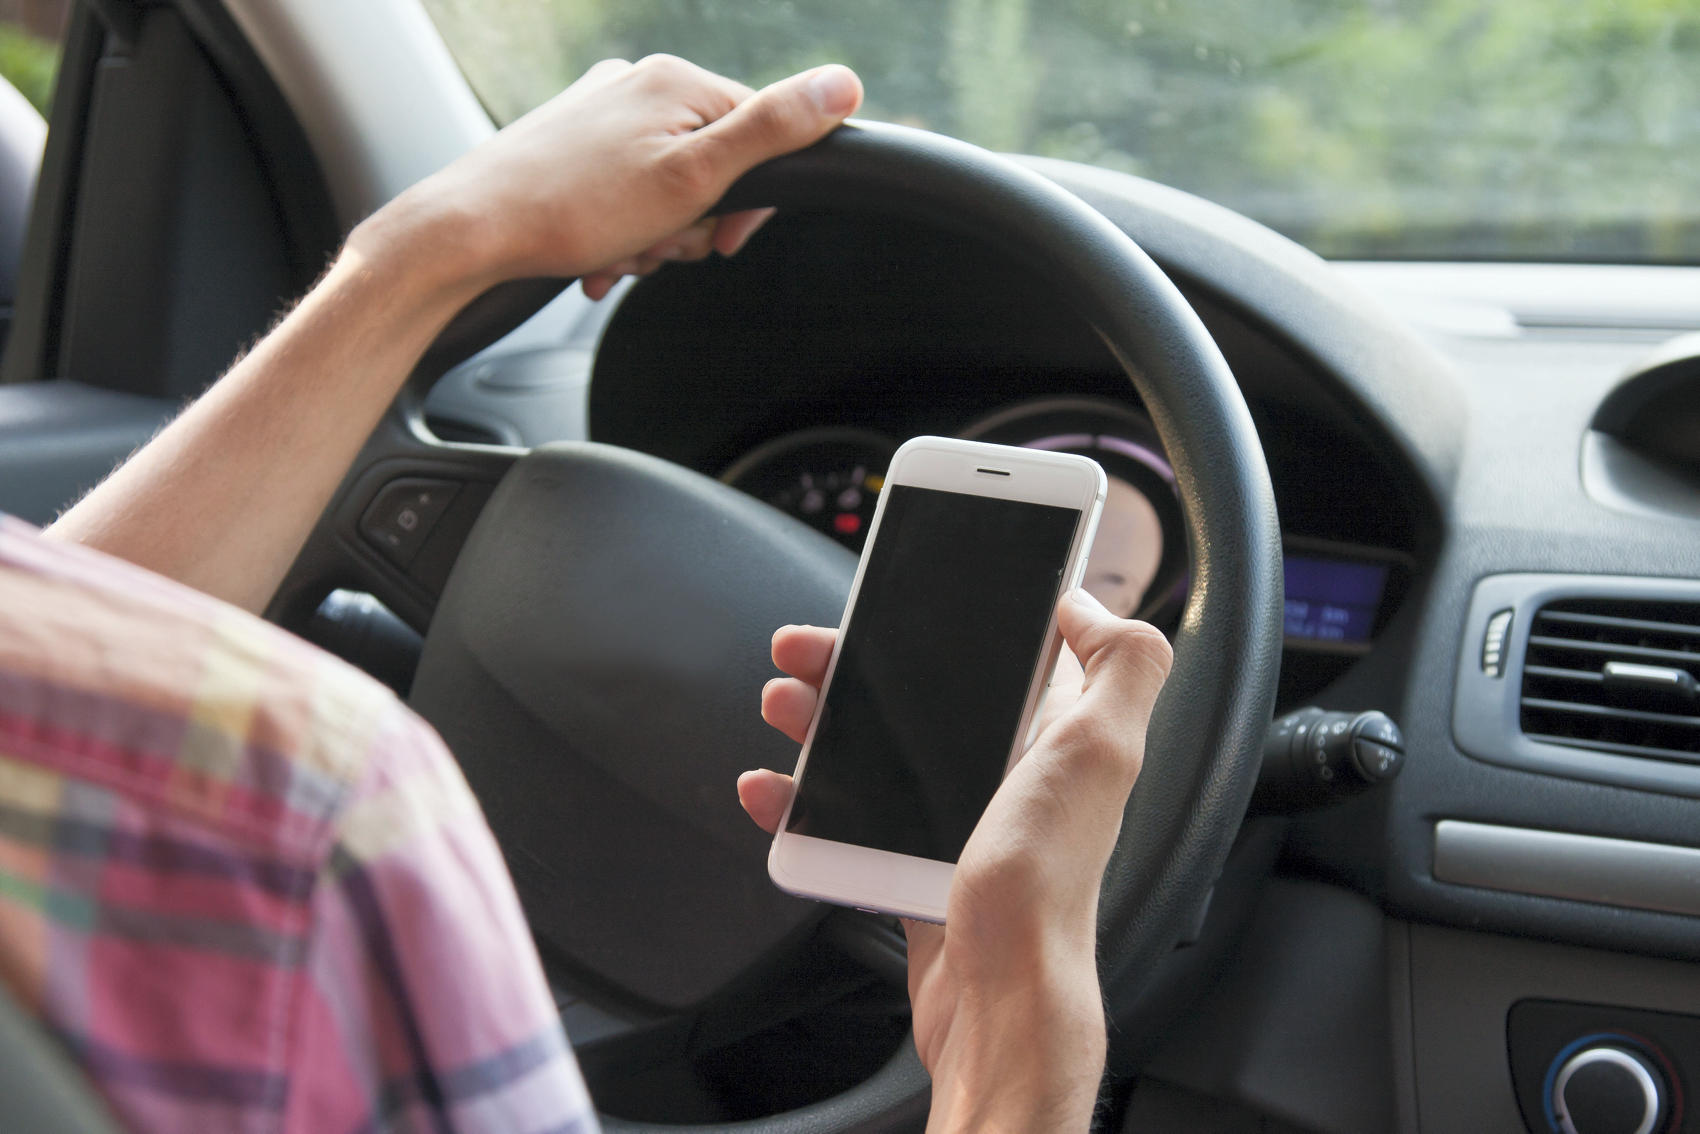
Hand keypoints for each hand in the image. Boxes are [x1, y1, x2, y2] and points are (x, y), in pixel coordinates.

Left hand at [354, 55, 862, 299]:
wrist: (472, 232)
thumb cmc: (575, 209)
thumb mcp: (693, 177)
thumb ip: (772, 131)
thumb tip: (844, 86)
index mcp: (678, 82)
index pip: (762, 136)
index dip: (750, 202)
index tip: (721, 241)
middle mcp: (639, 84)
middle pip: (714, 165)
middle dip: (693, 223)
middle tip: (658, 247)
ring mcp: (601, 113)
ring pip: (668, 187)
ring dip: (655, 237)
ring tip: (619, 254)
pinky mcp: (571, 145)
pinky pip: (624, 193)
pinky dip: (620, 233)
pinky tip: (598, 257)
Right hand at [740, 590, 1172, 1131]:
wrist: (998, 1001)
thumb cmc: (1045, 881)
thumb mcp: (1102, 750)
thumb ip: (1120, 666)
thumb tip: (1089, 605)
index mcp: (1053, 736)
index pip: (993, 656)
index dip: (938, 624)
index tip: (885, 604)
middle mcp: (1008, 775)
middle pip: (919, 699)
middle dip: (854, 669)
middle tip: (804, 653)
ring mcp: (957, 823)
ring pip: (875, 753)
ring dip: (819, 723)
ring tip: (782, 706)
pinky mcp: (913, 868)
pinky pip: (848, 821)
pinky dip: (803, 803)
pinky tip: (772, 791)